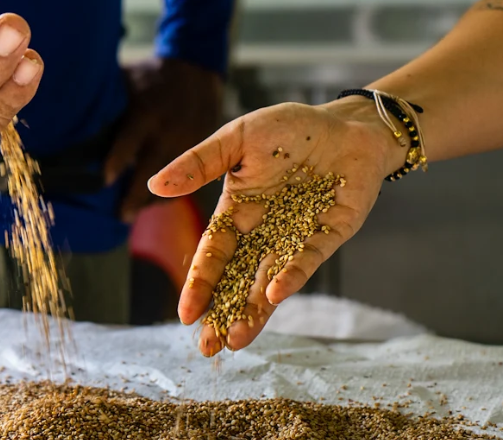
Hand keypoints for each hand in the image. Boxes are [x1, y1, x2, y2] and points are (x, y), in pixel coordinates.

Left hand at [103, 58, 222, 222]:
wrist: (196, 68)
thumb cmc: (149, 77)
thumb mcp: (126, 81)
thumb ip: (107, 103)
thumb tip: (67, 116)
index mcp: (146, 112)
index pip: (129, 140)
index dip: (117, 161)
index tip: (104, 181)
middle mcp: (168, 130)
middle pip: (152, 169)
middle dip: (136, 194)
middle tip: (120, 216)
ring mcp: (188, 142)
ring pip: (173, 179)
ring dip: (153, 200)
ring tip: (133, 214)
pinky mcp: (200, 150)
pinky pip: (188, 178)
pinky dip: (172, 192)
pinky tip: (154, 203)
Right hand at [149, 99, 408, 355]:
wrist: (348, 124)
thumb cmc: (290, 128)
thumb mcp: (237, 139)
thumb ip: (200, 163)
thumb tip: (154, 186)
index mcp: (238, 211)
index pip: (213, 254)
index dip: (200, 283)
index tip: (186, 314)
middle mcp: (265, 231)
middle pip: (237, 280)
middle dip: (222, 314)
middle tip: (207, 348)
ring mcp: (297, 237)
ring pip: (269, 282)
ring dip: (253, 311)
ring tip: (236, 339)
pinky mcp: (329, 235)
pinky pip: (307, 260)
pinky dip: (290, 276)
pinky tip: (272, 294)